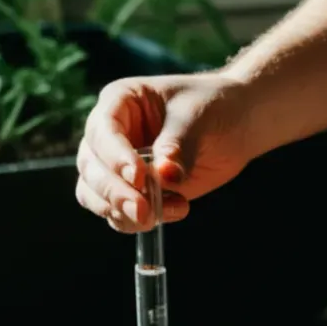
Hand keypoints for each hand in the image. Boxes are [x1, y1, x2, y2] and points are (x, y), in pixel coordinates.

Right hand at [75, 73, 252, 232]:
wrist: (236, 125)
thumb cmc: (214, 106)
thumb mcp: (199, 117)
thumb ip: (178, 145)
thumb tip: (164, 174)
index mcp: (120, 102)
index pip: (103, 132)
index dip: (116, 157)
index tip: (139, 177)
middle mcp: (110, 135)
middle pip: (90, 167)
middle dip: (113, 192)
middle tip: (142, 210)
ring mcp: (117, 167)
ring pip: (94, 195)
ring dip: (121, 212)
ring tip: (158, 215)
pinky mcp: (132, 193)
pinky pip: (118, 214)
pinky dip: (138, 222)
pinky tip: (177, 210)